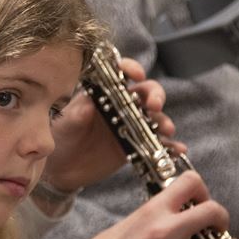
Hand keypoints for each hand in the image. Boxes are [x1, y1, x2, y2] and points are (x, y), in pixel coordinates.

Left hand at [42, 57, 183, 192]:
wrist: (61, 169)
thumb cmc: (61, 138)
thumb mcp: (66, 123)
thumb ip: (78, 113)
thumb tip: (91, 104)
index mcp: (103, 92)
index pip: (120, 73)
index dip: (131, 68)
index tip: (136, 74)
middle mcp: (120, 106)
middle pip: (146, 93)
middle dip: (155, 95)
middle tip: (155, 106)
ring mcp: (130, 126)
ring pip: (154, 118)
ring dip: (164, 121)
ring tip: (166, 129)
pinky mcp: (136, 146)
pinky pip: (156, 144)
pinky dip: (169, 146)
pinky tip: (177, 149)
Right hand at [66, 171, 238, 238]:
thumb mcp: (132, 220)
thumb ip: (158, 214)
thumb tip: (182, 211)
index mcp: (152, 210)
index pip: (190, 182)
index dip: (203, 189)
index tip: (200, 201)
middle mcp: (164, 231)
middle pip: (214, 212)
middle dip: (223, 219)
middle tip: (218, 228)